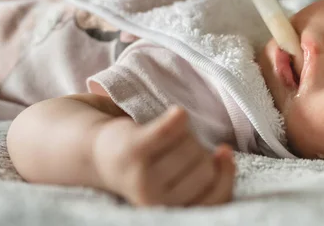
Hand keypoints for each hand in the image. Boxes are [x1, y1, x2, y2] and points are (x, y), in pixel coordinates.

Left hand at [94, 107, 235, 206]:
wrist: (97, 152)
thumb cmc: (149, 164)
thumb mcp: (179, 180)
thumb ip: (209, 176)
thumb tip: (226, 153)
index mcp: (168, 209)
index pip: (215, 196)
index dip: (226, 173)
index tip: (224, 153)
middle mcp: (154, 199)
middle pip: (205, 166)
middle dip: (199, 150)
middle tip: (178, 147)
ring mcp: (141, 175)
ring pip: (191, 146)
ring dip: (186, 134)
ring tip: (166, 138)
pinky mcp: (133, 150)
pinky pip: (170, 130)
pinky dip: (178, 119)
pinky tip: (178, 114)